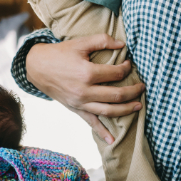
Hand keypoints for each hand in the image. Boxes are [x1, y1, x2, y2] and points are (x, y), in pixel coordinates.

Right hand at [26, 35, 141, 143]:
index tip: (129, 64)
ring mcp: (80, 102)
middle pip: (116, 95)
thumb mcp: (80, 42)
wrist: (37, 67)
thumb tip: (122, 44)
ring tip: (138, 106)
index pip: (115, 74)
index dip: (126, 69)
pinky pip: (91, 122)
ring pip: (108, 110)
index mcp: (87, 73)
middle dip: (133, 91)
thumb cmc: (60, 53)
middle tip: (142, 87)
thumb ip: (102, 40)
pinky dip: (102, 132)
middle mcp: (84, 91)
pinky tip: (112, 140)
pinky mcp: (75, 109)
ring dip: (126, 110)